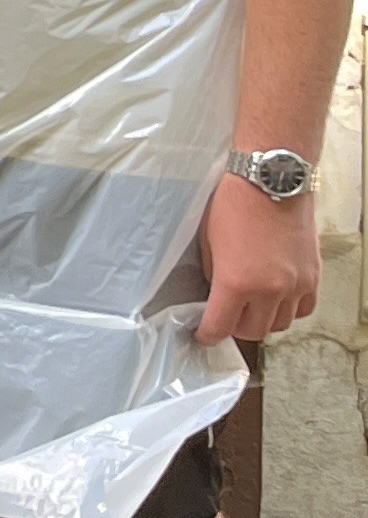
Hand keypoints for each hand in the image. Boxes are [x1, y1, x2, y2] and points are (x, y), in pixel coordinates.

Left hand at [197, 173, 322, 346]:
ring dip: (264, 320)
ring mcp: (296, 285)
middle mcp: (270, 290)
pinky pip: (304, 309)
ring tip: (252, 306)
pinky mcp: (314, 277)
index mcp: (237, 282)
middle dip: (236, 328)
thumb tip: (217, 296)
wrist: (272, 182)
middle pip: (254, 331)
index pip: (221, 326)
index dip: (208, 335)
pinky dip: (289, 310)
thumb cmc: (233, 205)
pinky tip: (277, 297)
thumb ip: (215, 275)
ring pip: (281, 324)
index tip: (204, 335)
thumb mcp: (208, 241)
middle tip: (227, 317)